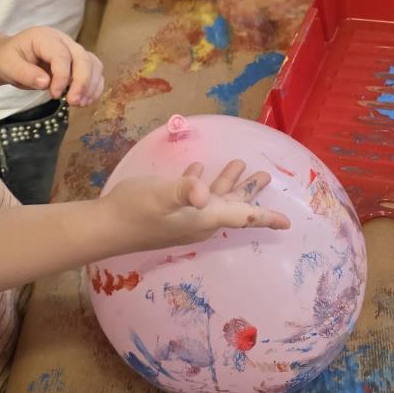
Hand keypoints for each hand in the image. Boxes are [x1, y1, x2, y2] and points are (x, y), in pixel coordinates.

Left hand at [0, 28, 103, 105]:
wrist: (10, 58)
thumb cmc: (9, 60)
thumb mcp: (8, 66)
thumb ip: (25, 73)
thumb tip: (46, 83)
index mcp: (45, 37)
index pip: (62, 55)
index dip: (62, 77)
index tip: (54, 95)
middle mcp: (63, 41)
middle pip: (83, 58)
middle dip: (82, 82)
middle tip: (74, 102)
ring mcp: (73, 51)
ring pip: (93, 64)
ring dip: (91, 86)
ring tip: (80, 104)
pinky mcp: (78, 63)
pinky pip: (94, 72)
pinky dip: (94, 87)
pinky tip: (86, 101)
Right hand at [101, 160, 290, 252]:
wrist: (105, 227)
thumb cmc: (134, 210)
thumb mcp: (160, 195)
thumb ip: (183, 190)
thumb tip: (202, 191)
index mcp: (205, 217)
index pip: (243, 217)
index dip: (266, 217)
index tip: (288, 223)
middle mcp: (200, 220)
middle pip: (234, 206)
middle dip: (250, 192)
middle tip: (265, 175)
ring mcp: (185, 217)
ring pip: (215, 199)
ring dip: (229, 183)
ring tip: (240, 164)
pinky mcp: (170, 211)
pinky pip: (195, 197)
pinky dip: (201, 183)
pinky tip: (199, 170)